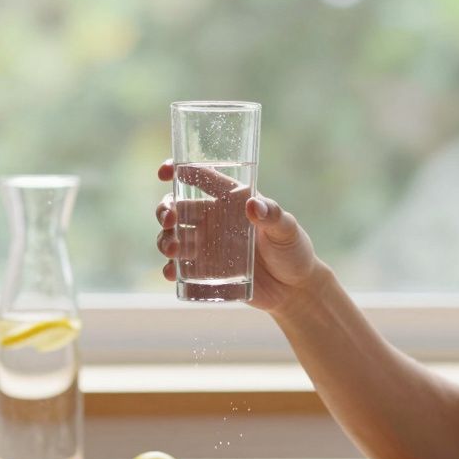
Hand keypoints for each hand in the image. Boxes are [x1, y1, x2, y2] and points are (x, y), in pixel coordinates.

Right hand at [155, 160, 322, 312]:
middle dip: (166, 210)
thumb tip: (253, 205)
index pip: (202, 178)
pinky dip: (170, 268)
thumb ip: (273, 215)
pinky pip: (180, 267)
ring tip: (172, 250)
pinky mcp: (206, 270)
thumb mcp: (287, 230)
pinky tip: (171, 272)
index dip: (179, 169)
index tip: (164, 171)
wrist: (294, 289)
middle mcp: (215, 219)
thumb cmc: (293, 251)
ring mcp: (207, 245)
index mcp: (232, 200)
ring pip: (174, 236)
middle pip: (178, 207)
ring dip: (165, 240)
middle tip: (169, 220)